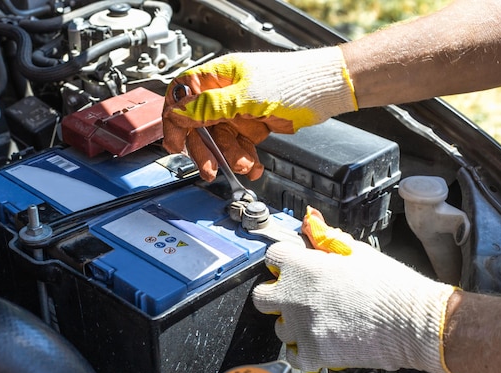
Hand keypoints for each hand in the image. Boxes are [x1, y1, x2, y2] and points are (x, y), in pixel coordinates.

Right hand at [161, 47, 356, 180]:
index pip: (183, 96)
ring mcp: (239, 110)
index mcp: (218, 77)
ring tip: (243, 165)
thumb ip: (210, 107)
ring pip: (221, 140)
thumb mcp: (245, 98)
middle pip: (199, 124)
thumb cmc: (291, 82)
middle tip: (208, 168)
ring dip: (230, 157)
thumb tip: (179, 112)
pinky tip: (253, 166)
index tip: (175, 143)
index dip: (175, 120)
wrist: (325, 91)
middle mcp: (226, 93)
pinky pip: (240, 145)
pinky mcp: (253, 124)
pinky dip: (245, 158)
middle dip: (204, 149)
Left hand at [252, 208, 456, 372]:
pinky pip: (292, 354)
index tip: (292, 266)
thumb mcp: (358, 252)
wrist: (414, 322)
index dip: (284, 260)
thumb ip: (328, 241)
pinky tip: (318, 341)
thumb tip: (313, 228)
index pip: (272, 257)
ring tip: (317, 320)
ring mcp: (302, 326)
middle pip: (262, 295)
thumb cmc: (391, 286)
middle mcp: (295, 296)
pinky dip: (302, 350)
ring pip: (279, 326)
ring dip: (293, 323)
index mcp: (304, 267)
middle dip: (276, 293)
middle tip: (297, 295)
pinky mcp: (313, 353)